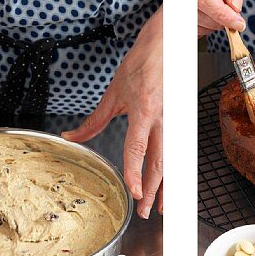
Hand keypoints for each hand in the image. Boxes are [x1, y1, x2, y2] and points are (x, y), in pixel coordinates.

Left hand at [64, 8, 162, 217]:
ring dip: (166, 185)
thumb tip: (72, 137)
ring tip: (161, 206)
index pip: (138, 147)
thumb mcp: (113, 91)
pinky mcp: (181, 119)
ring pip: (172, 159)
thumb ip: (94, 120)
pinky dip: (174, 169)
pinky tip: (170, 183)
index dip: (135, 172)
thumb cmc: (142, 63)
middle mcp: (163, 117)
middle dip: (153, 190)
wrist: (168, 43)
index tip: (135, 192)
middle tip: (146, 212)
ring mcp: (175, 119)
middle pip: (159, 161)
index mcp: (144, 109)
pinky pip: (177, 149)